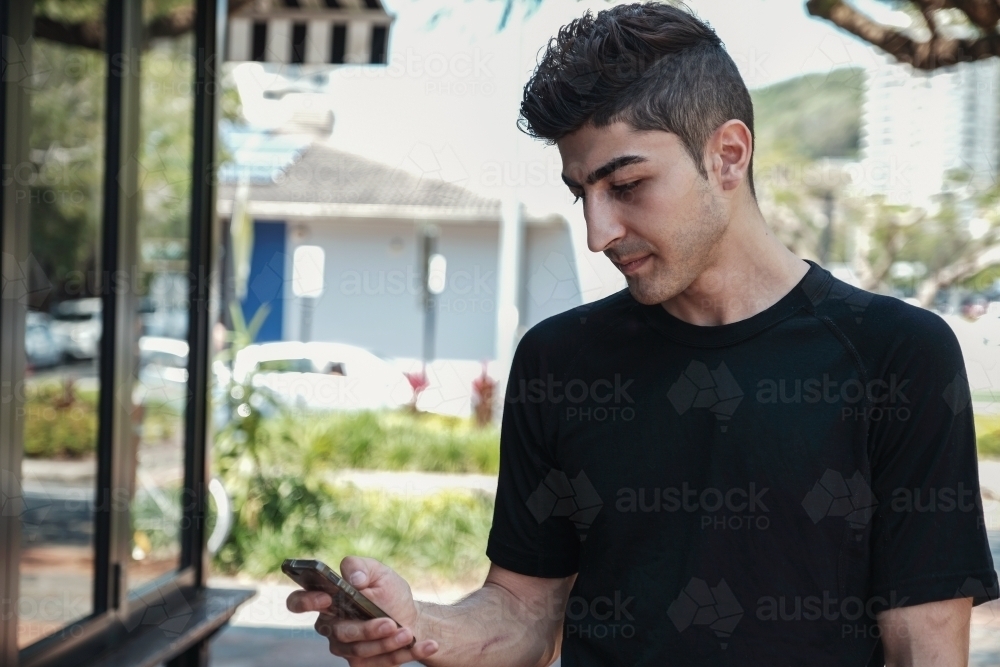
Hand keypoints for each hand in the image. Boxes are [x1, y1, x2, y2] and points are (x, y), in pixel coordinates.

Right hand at [286, 556, 439, 665]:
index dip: (305, 600)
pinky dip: (409, 653)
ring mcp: (347, 649)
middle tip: (389, 622)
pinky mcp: (365, 664)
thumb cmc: (389, 593)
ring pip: (362, 650)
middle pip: (340, 632)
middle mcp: (332, 627)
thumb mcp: (379, 572)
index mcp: (328, 600)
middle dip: (366, 629)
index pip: (298, 601)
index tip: (326, 597)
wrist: (412, 618)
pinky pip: (384, 663)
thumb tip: (352, 578)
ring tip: (408, 632)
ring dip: (388, 643)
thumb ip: (361, 567)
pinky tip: (428, 645)